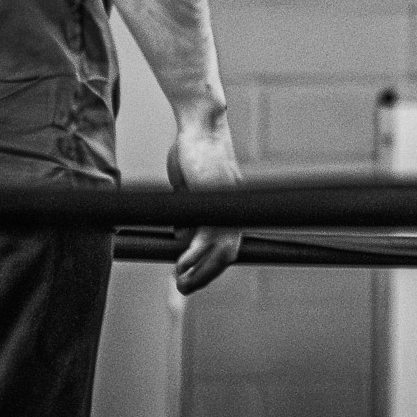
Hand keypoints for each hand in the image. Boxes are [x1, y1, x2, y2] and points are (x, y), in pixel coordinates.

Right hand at [166, 115, 243, 294]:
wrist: (198, 128)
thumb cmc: (192, 156)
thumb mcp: (189, 192)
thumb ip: (190, 214)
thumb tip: (184, 238)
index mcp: (229, 209)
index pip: (227, 246)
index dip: (212, 267)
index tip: (194, 281)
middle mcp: (234, 208)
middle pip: (227, 253)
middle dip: (206, 275)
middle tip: (185, 288)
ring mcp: (227, 202)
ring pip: (220, 247)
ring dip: (200, 269)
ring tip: (182, 282)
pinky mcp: (215, 195)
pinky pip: (207, 232)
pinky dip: (195, 252)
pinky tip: (182, 263)